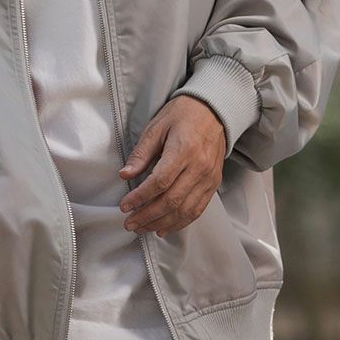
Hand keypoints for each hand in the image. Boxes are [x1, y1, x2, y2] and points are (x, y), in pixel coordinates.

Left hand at [117, 95, 225, 235]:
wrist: (215, 111)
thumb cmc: (183, 115)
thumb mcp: (157, 127)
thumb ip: (141, 154)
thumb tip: (125, 175)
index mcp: (184, 150)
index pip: (160, 182)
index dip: (140, 197)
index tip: (125, 206)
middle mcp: (199, 167)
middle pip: (172, 200)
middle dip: (147, 216)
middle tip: (130, 223)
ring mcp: (209, 178)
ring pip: (184, 210)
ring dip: (161, 223)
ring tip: (143, 228)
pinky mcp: (213, 184)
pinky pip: (197, 210)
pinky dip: (179, 223)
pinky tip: (163, 228)